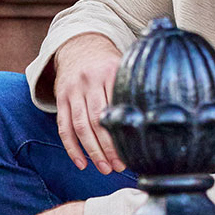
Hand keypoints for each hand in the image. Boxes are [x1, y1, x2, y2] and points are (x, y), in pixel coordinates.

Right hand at [52, 34, 125, 173]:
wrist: (80, 46)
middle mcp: (89, 81)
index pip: (116, 109)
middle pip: (97, 120)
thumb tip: (153, 117)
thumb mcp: (122, 67)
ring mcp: (72, 90)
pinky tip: (81, 163)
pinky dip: (71, 147)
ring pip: (80, 126)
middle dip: (108, 147)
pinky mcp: (61, 99)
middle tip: (118, 167)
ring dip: (92, 151)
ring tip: (103, 168)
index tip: (132, 153)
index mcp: (109, 72)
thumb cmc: (108, 64)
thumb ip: (133, 87)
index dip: (122, 134)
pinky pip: (63, 127)